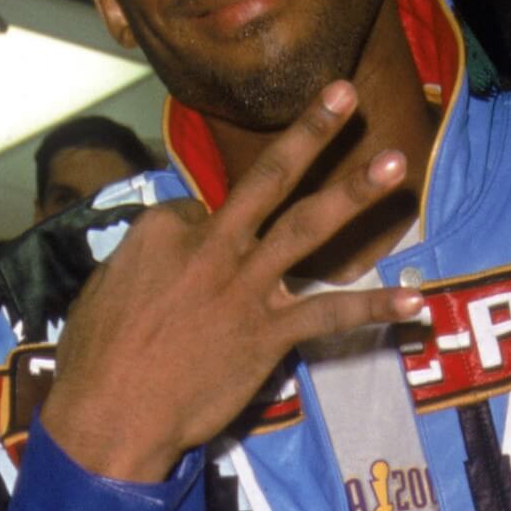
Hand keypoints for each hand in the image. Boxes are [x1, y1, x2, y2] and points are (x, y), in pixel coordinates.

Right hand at [41, 80, 423, 482]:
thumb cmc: (96, 357)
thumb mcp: (105, 285)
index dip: (210, 225)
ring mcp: (245, 287)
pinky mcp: (269, 333)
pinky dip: (374, 308)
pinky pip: (330, 314)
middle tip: (344, 93)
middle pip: (266, 178)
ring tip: (395, 161)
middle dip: (310, 132)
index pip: (204, 205)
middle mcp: (210, 245)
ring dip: (353, 191)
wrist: (110, 417)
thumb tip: (178, 237)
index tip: (203, 254)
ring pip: (306, 226)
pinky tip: (414, 301)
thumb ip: (149, 254)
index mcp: (164, 229)